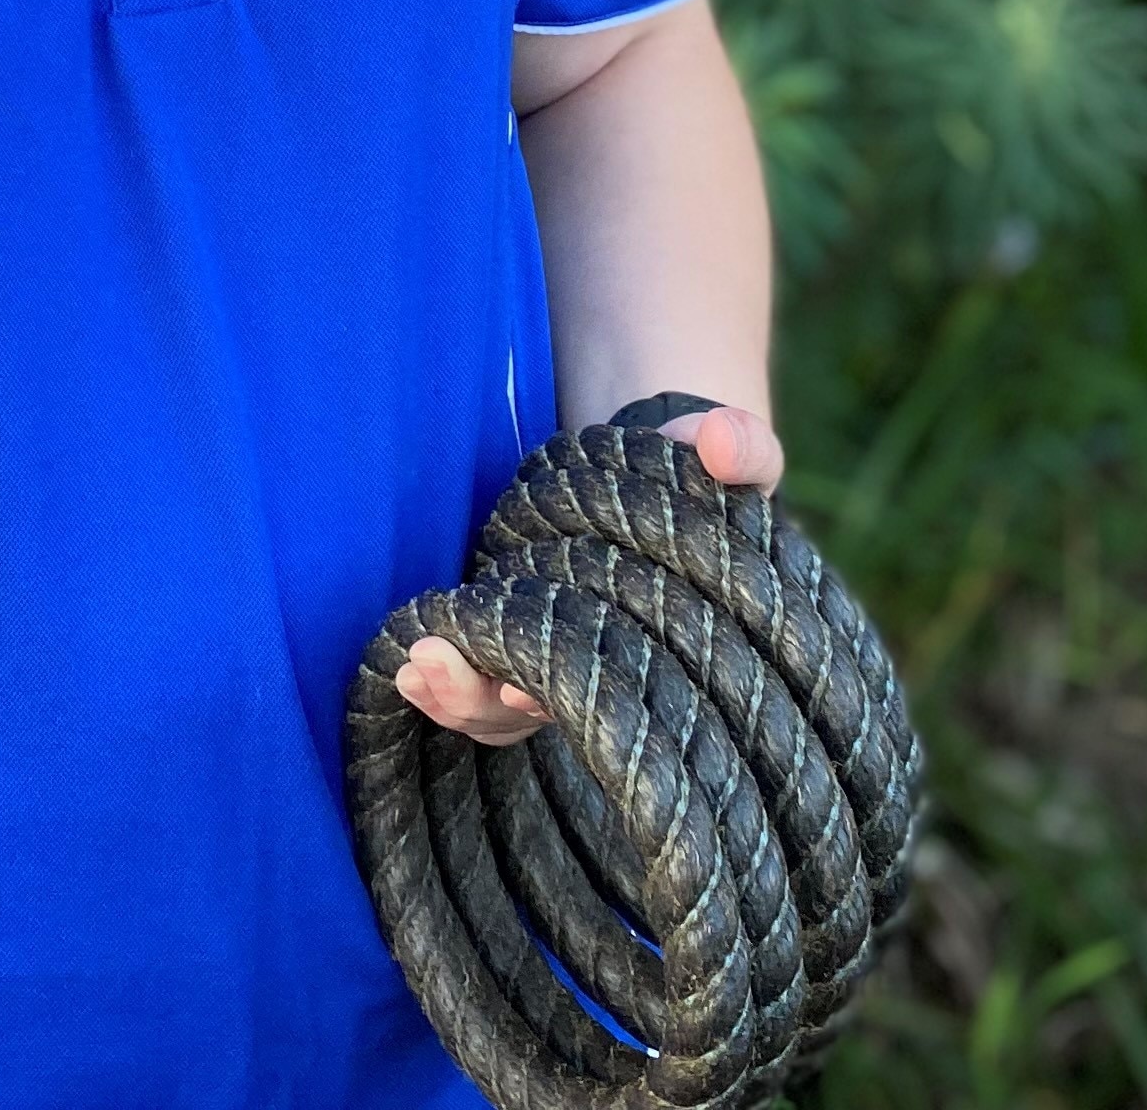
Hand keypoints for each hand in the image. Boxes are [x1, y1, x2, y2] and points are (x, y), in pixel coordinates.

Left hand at [392, 404, 786, 747]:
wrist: (669, 460)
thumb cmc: (707, 470)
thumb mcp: (736, 454)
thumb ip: (740, 449)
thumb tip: (715, 438)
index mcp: (661, 643)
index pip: (613, 691)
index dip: (562, 694)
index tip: (520, 689)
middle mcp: (605, 660)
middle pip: (538, 708)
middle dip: (480, 699)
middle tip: (432, 667)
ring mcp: (556, 648)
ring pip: (498, 704)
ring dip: (452, 691)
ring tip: (410, 664)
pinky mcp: (517, 622)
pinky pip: (479, 671)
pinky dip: (442, 670)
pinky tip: (406, 657)